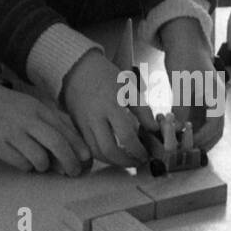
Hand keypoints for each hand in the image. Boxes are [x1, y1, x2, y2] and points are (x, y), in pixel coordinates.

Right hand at [0, 73, 89, 175]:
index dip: (80, 150)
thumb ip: (48, 124)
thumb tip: (69, 148)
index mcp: (39, 109)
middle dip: (71, 163)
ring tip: (41, 164)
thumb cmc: (3, 104)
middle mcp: (29, 120)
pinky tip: (22, 160)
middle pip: (59, 145)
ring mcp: (13, 132)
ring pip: (41, 158)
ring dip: (45, 166)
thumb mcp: (29, 107)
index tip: (86, 161)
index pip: (68, 131)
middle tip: (73, 172)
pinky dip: (27, 166)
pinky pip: (21, 163)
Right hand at [60, 49, 148, 168]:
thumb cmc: (106, 76)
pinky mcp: (76, 126)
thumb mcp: (129, 87)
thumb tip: (155, 130)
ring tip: (125, 159)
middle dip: (125, 162)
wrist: (77, 68)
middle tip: (136, 162)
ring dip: (112, 161)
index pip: (126, 136)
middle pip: (108, 150)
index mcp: (111, 105)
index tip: (146, 154)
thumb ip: (143, 111)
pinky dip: (100, 154)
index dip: (138, 150)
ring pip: (96, 152)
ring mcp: (83, 123)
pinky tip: (111, 151)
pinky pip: (87, 146)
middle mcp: (95, 117)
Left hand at [160, 18, 224, 150]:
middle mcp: (215, 102)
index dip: (202, 138)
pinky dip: (185, 127)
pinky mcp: (197, 101)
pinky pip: (194, 120)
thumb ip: (182, 105)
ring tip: (174, 141)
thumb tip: (177, 128)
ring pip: (203, 127)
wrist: (183, 40)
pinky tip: (170, 129)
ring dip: (191, 136)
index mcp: (217, 97)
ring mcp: (206, 102)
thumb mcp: (182, 81)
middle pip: (214, 130)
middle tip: (181, 150)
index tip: (186, 144)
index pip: (216, 125)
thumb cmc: (185, 56)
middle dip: (199, 142)